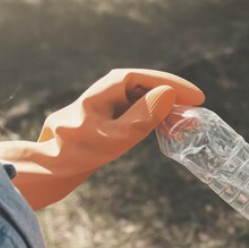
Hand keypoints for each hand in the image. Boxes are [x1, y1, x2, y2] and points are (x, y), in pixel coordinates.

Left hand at [0, 69, 203, 209]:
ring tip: (188, 122)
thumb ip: (142, 115)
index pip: (146, 78)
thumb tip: (168, 94)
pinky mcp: (106, 119)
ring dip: (166, 109)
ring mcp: (105, 105)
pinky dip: (154, 118)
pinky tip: (168, 130)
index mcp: (106, 89)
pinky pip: (136, 112)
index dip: (173, 84)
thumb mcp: (115, 137)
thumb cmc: (79, 153)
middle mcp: (105, 92)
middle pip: (146, 87)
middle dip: (173, 97)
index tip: (197, 97)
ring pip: (143, 100)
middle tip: (197, 109)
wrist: (51, 169)